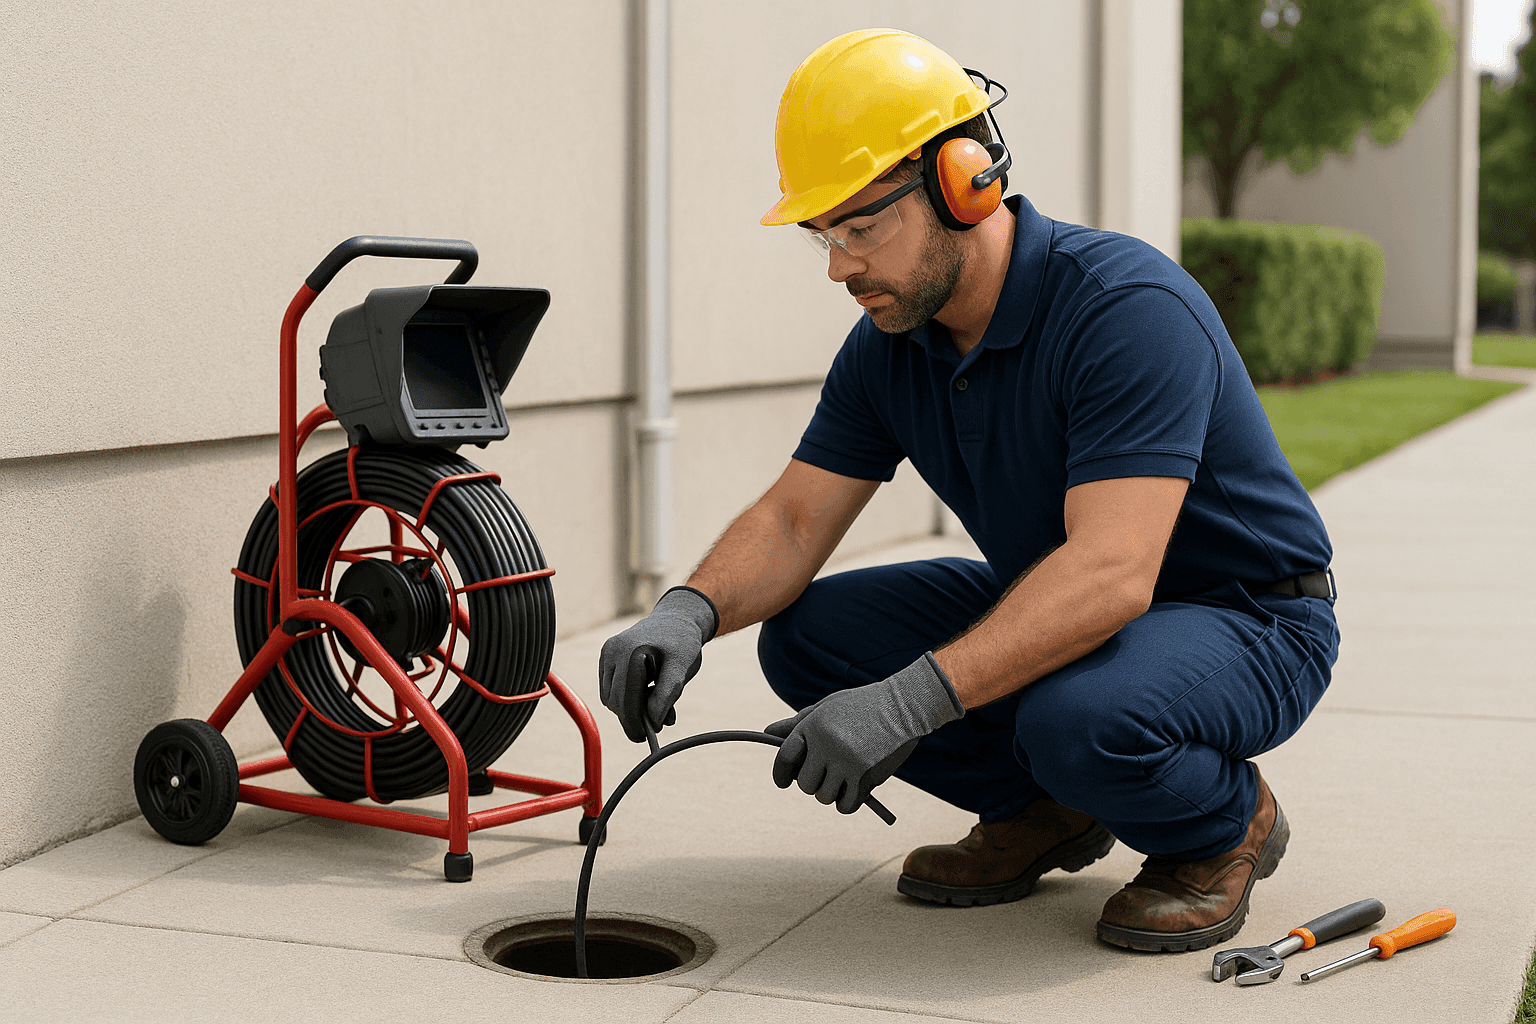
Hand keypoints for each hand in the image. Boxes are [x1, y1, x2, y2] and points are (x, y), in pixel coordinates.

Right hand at [598, 587, 717, 741]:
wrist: (676, 619)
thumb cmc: (681, 644)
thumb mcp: (681, 668)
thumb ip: (667, 694)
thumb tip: (653, 721)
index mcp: (631, 651)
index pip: (625, 698)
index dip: (634, 723)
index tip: (643, 739)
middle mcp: (613, 651)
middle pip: (615, 701)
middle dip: (633, 717)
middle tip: (657, 725)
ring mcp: (606, 653)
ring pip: (609, 697)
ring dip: (630, 707)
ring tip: (655, 700)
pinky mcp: (605, 656)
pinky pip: (609, 688)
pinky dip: (625, 696)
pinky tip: (646, 689)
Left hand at [765, 654, 962, 813]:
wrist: (905, 705)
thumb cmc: (864, 705)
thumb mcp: (828, 707)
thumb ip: (799, 723)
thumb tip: (768, 732)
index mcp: (813, 725)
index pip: (785, 757)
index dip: (780, 773)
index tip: (783, 782)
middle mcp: (825, 745)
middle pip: (804, 784)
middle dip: (811, 784)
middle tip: (825, 777)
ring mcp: (845, 761)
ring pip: (824, 796)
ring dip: (832, 793)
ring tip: (844, 779)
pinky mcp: (865, 775)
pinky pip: (846, 805)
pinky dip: (848, 804)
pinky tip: (854, 792)